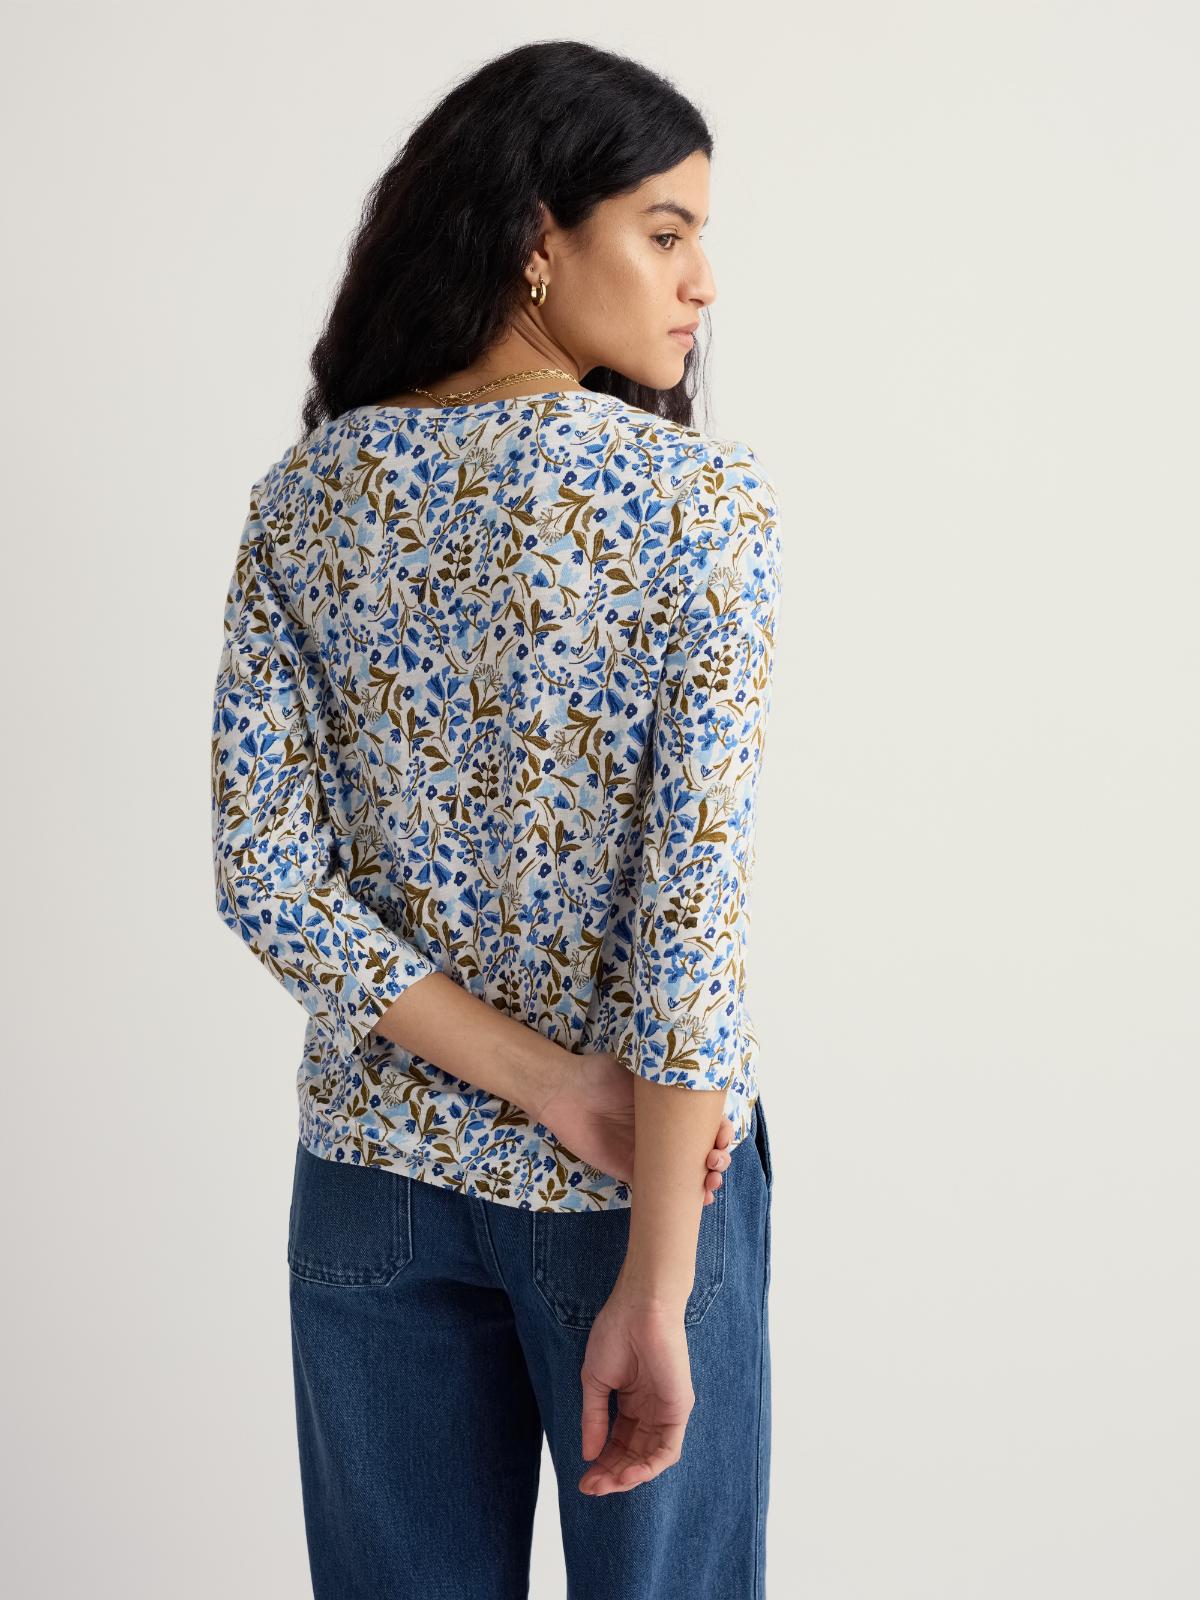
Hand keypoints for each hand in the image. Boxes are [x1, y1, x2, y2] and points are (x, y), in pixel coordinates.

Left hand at [538, 1050, 731, 1203]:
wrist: (565, 1094)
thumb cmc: (601, 1075)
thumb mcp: (642, 1068)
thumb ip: (668, 1073)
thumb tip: (700, 1069)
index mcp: (671, 1108)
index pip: (706, 1122)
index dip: (721, 1131)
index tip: (722, 1137)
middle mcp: (665, 1131)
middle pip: (702, 1150)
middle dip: (719, 1159)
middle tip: (714, 1162)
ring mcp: (650, 1153)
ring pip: (688, 1173)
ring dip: (707, 1181)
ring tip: (710, 1184)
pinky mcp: (631, 1170)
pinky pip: (660, 1190)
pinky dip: (681, 1199)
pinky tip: (698, 1202)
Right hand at [578, 1287, 692, 1494]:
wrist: (639, 1308)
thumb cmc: (615, 1333)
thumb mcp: (595, 1382)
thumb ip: (594, 1419)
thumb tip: (587, 1455)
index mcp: (630, 1402)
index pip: (616, 1443)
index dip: (600, 1464)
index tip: (582, 1479)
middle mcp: (650, 1411)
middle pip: (632, 1455)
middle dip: (610, 1475)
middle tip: (590, 1487)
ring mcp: (665, 1411)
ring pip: (650, 1459)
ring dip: (627, 1477)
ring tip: (606, 1484)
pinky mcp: (678, 1409)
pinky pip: (667, 1450)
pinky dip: (648, 1468)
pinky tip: (627, 1474)